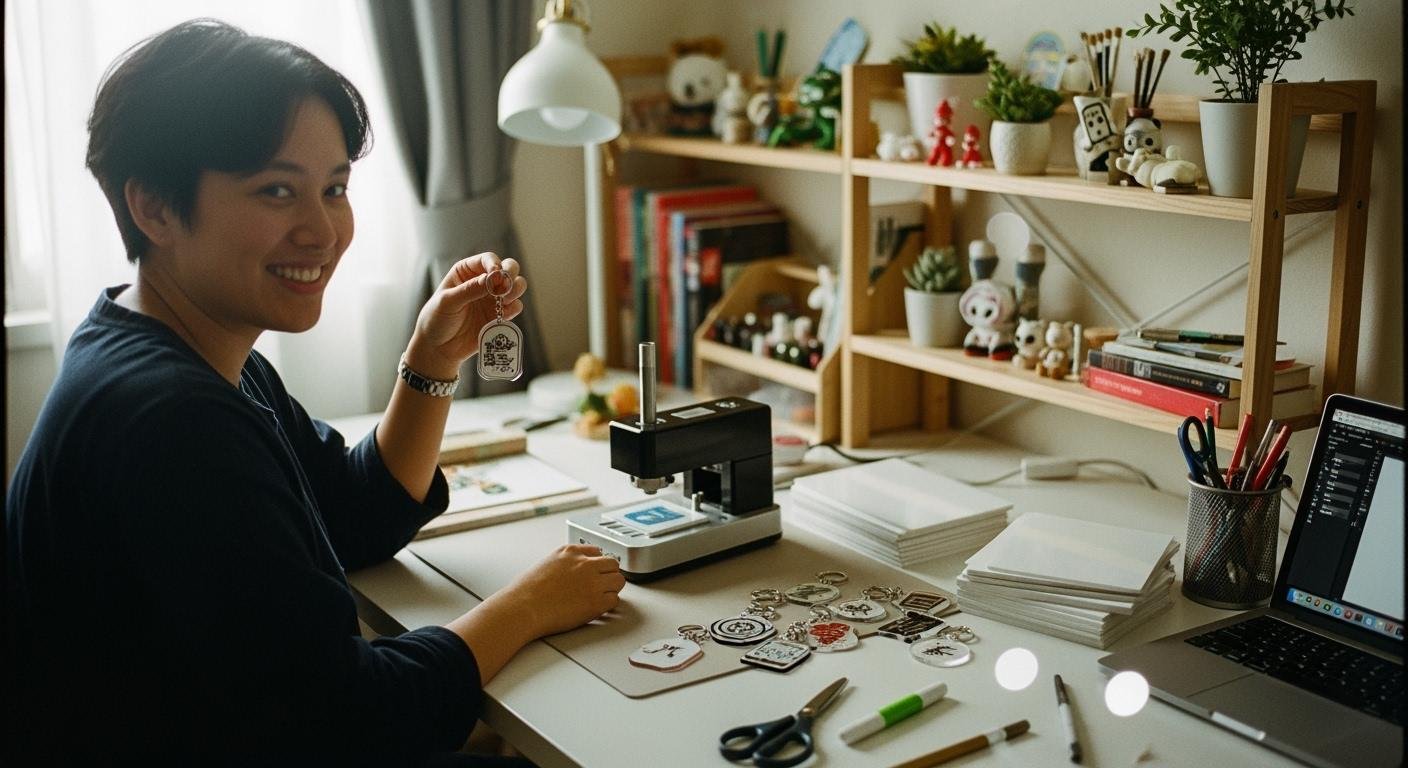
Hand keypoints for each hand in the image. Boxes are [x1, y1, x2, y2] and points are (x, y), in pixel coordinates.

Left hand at [407, 252, 527, 378]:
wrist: (438, 349)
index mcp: (466, 272)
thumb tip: (492, 278)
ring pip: (516, 286)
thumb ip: (470, 289)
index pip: (487, 259)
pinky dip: (514, 308)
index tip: (496, 275)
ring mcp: (493, 299)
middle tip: (508, 284)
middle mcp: (483, 282)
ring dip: (516, 289)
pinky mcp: (499, 316)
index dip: (495, 264)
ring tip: (505, 299)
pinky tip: (503, 314)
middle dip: (511, 273)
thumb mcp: (447, 302)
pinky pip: (515, 307)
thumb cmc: (436, 320)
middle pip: (507, 268)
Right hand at [499, 544, 624, 637]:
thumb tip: (569, 573)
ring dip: (612, 589)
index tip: (596, 571)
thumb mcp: (545, 563)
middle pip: (612, 564)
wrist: (523, 607)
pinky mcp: (596, 602)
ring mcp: (593, 582)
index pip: (597, 551)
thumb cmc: (526, 591)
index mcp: (570, 552)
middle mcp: (585, 564)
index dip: (597, 564)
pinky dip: (608, 606)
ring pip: (619, 580)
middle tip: (602, 585)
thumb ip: (563, 564)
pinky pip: (614, 601)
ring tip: (602, 596)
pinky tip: (599, 608)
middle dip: (608, 575)